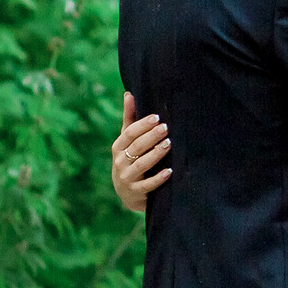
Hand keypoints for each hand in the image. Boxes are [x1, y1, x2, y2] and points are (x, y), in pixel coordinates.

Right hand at [111, 92, 171, 213]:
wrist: (127, 193)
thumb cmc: (129, 160)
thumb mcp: (126, 141)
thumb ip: (129, 119)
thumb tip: (129, 93)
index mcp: (118, 147)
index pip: (129, 133)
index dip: (142, 125)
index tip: (157, 117)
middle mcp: (120, 161)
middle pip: (136, 147)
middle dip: (151, 136)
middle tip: (166, 127)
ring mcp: (127, 177)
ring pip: (142, 164)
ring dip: (156, 154)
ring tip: (169, 144)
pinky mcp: (135, 192)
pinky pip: (147, 185)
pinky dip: (158, 178)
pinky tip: (170, 171)